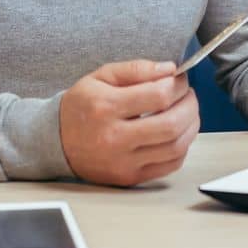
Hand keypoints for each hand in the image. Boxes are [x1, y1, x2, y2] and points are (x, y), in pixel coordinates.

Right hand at [59, 60, 199, 186]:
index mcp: (106, 107)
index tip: (179, 78)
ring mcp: (123, 162)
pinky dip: (182, 148)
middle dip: (190, 105)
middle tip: (188, 95)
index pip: (158, 96)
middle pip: (171, 124)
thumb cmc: (81, 106)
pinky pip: (169, 166)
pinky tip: (178, 134)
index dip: (177, 85)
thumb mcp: (101, 76)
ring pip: (175, 147)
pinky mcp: (129, 178)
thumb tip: (169, 69)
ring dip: (191, 126)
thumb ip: (136, 69)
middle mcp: (114, 138)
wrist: (56, 141)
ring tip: (187, 112)